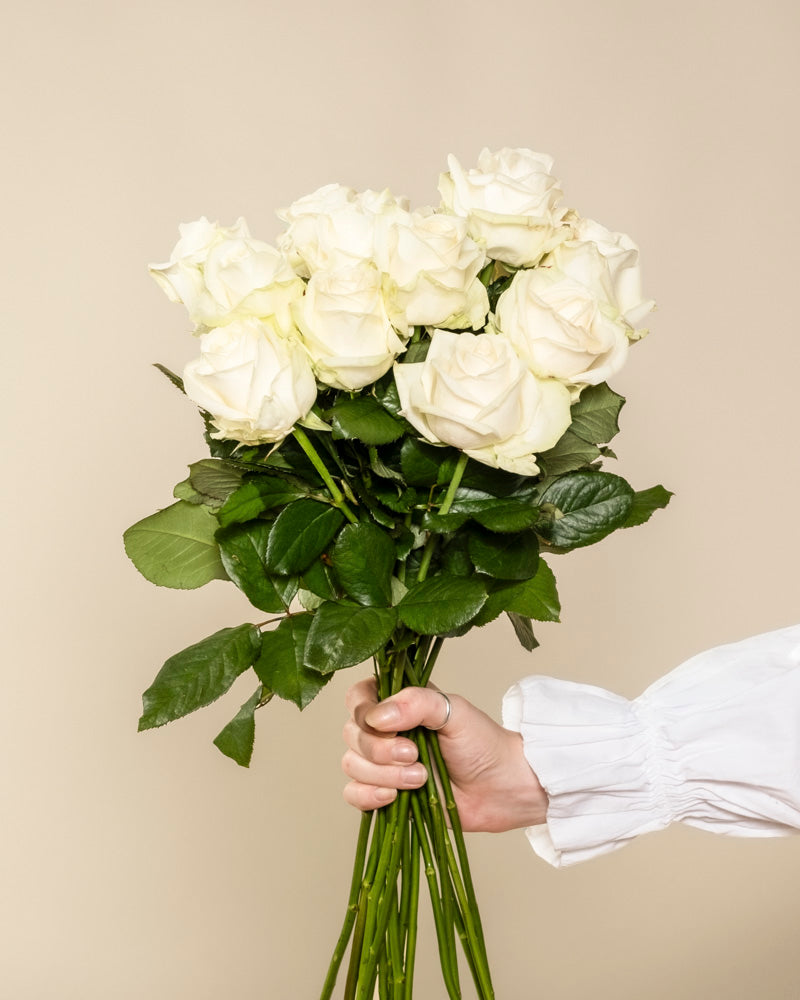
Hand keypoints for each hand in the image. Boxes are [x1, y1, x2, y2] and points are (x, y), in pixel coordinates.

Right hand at [342, 680, 547, 832]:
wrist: (502, 788)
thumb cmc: (483, 743)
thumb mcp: (454, 711)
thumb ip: (416, 704)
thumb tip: (377, 718)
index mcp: (399, 703)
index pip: (357, 698)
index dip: (362, 712)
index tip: (386, 725)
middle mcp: (386, 731)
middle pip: (351, 734)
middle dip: (379, 750)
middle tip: (415, 755)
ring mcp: (383, 764)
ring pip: (351, 765)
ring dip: (383, 774)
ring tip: (420, 778)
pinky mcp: (386, 794)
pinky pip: (354, 795)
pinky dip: (369, 796)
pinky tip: (394, 797)